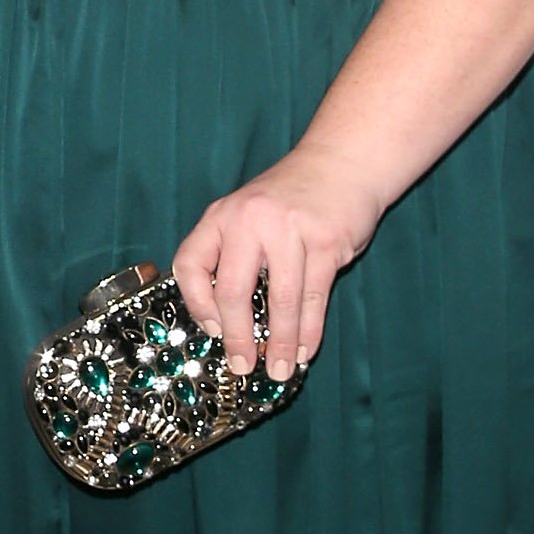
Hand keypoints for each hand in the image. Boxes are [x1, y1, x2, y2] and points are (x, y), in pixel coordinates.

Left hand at [170, 145, 384, 383]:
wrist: (342, 163)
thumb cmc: (289, 200)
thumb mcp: (247, 215)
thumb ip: (233, 255)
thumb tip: (227, 323)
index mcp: (221, 216)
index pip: (190, 265)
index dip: (197, 304)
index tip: (211, 332)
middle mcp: (249, 220)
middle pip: (234, 290)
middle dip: (238, 337)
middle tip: (242, 366)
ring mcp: (289, 229)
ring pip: (280, 300)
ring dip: (280, 343)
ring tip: (280, 370)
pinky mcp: (325, 240)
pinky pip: (313, 296)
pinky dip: (310, 330)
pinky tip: (306, 350)